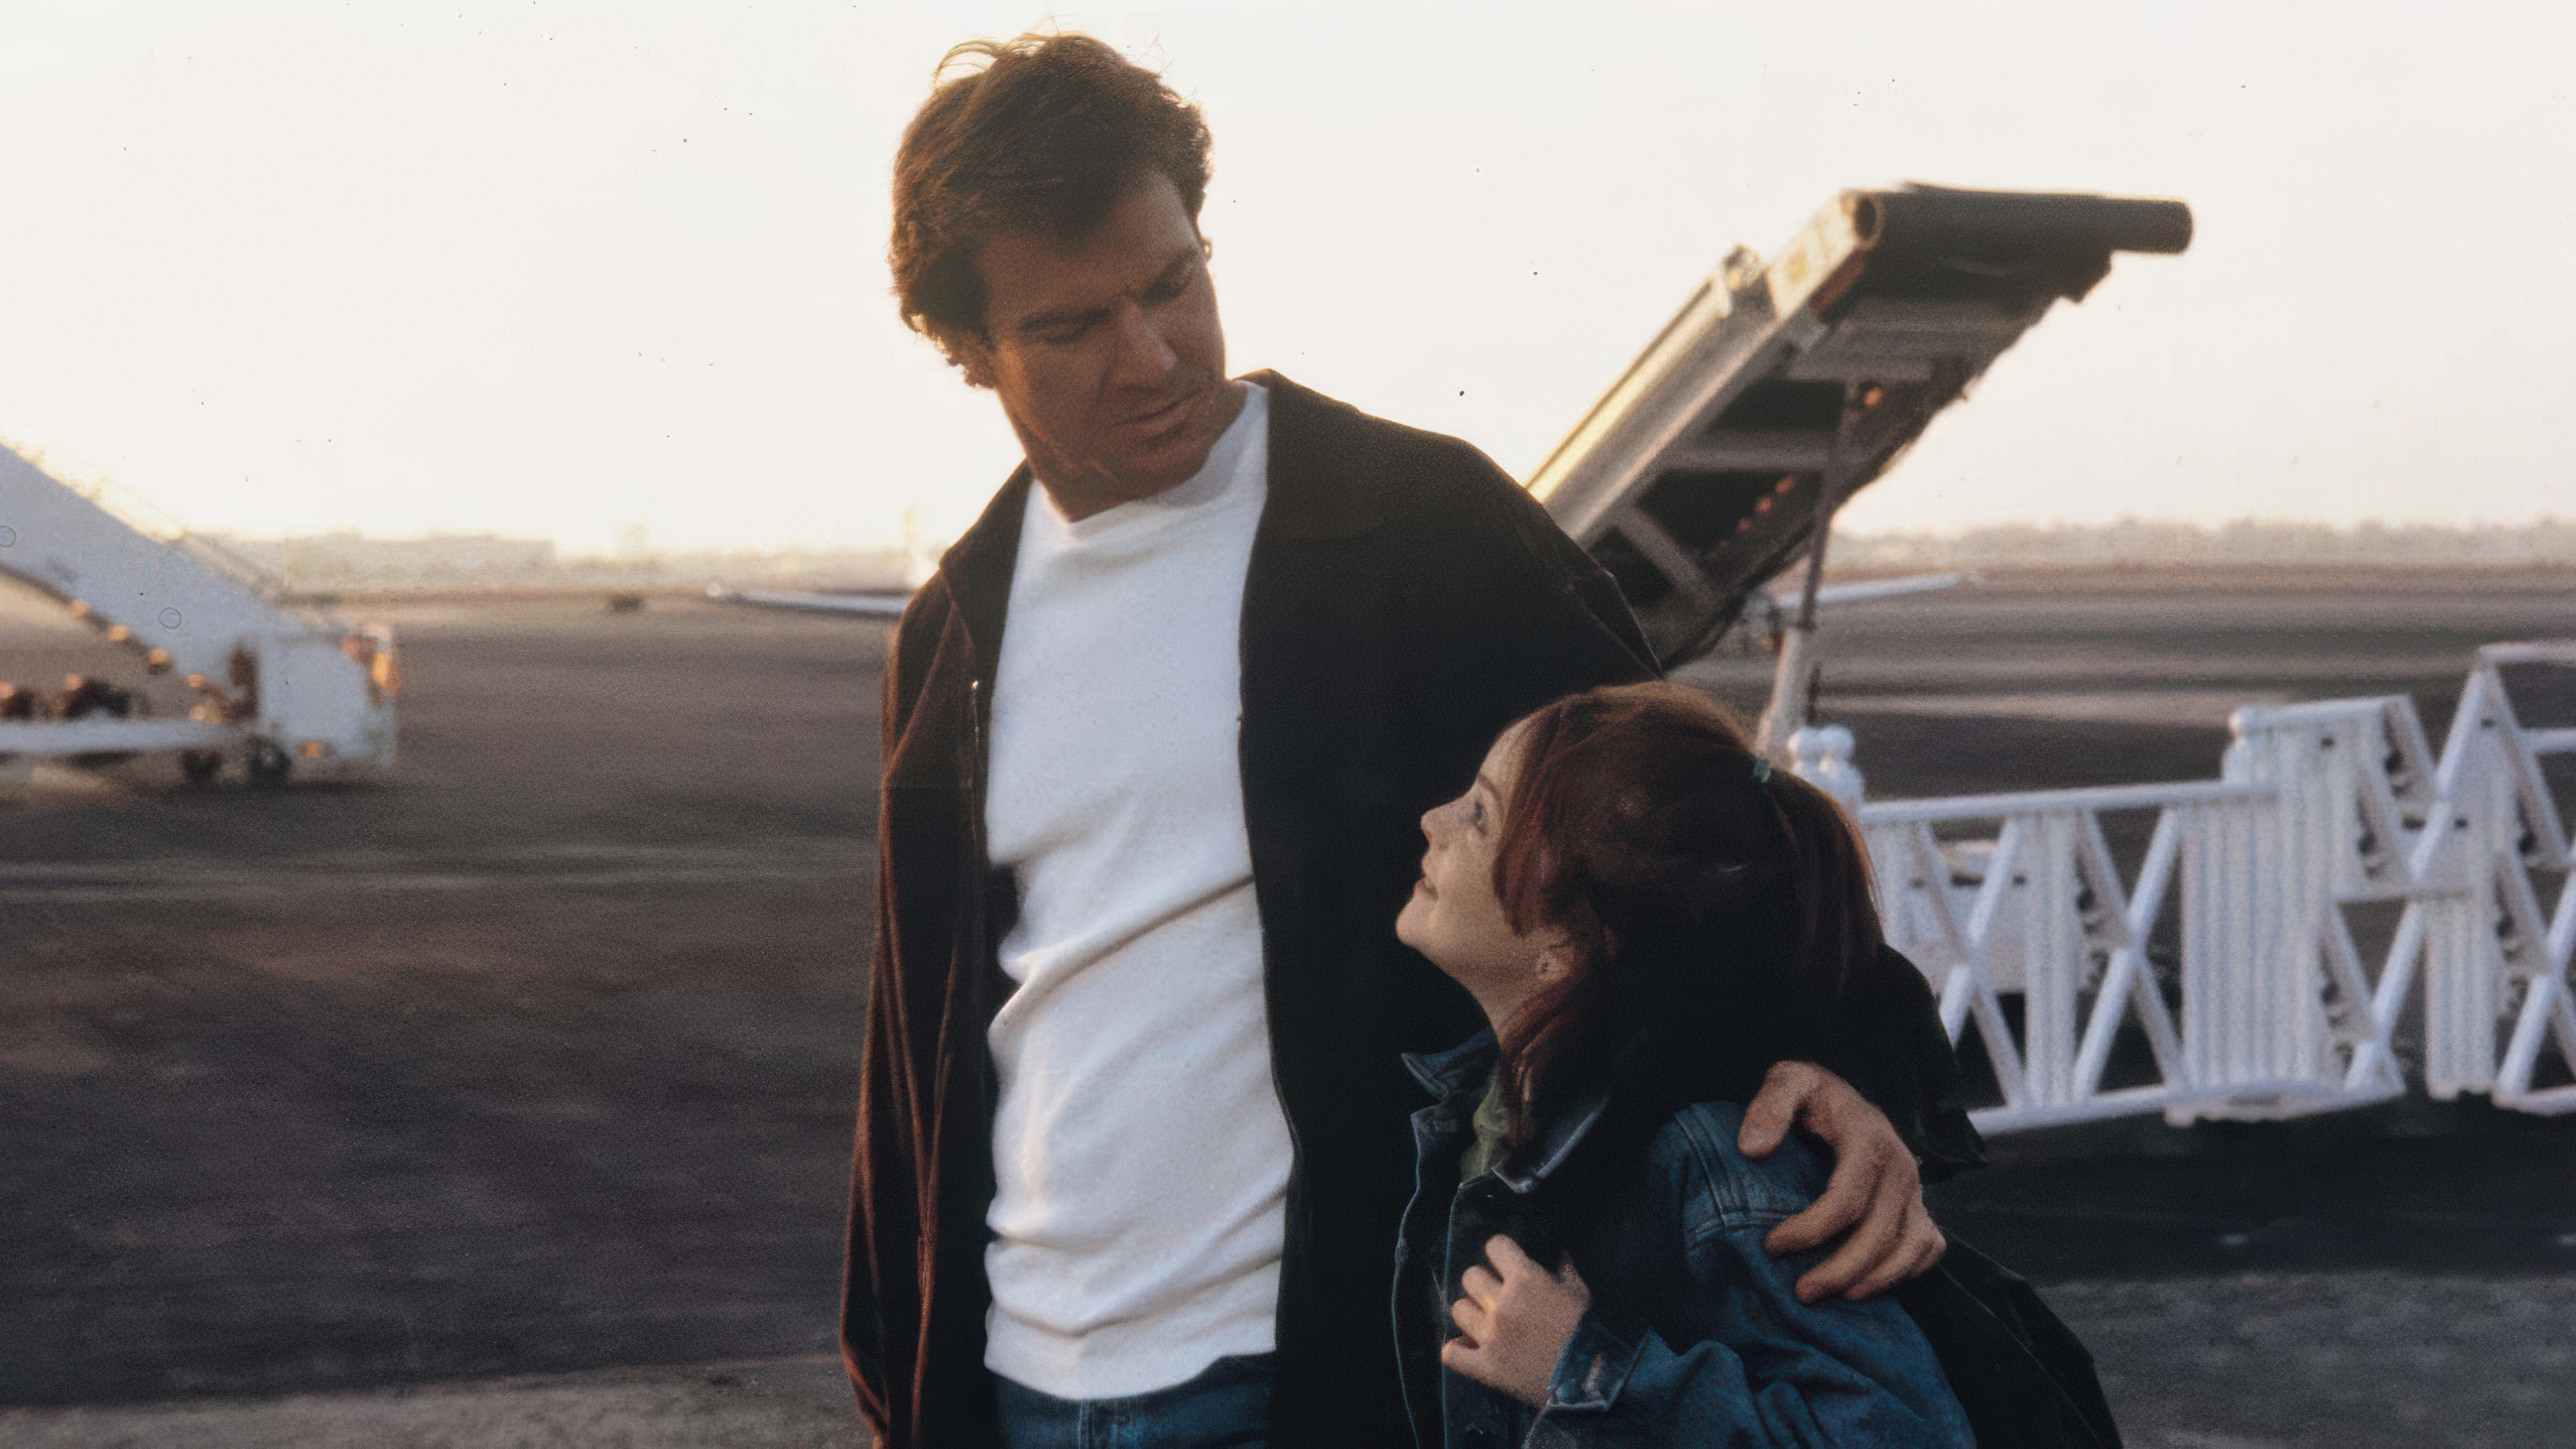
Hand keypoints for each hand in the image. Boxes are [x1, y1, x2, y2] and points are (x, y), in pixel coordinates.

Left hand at [1442, 1235, 1591, 1408]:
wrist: (1594, 1381)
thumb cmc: (1591, 1334)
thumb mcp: (1582, 1295)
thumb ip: (1565, 1271)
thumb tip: (1560, 1253)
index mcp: (1527, 1280)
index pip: (1495, 1245)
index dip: (1501, 1254)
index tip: (1507, 1264)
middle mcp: (1503, 1304)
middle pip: (1470, 1276)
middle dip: (1484, 1284)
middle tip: (1498, 1297)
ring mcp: (1491, 1337)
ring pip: (1458, 1310)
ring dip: (1472, 1314)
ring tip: (1487, 1323)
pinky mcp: (1486, 1368)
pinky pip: (1451, 1353)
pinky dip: (1458, 1350)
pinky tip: (1470, 1348)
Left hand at [1738, 1061, 1945, 1303]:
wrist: (1844, 1097)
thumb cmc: (1813, 1095)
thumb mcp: (1789, 1081)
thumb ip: (1770, 1106)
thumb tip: (1751, 1148)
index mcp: (1869, 1137)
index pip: (1847, 1198)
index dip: (1811, 1229)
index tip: (1772, 1245)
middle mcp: (1900, 1165)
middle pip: (1880, 1232)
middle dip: (1841, 1270)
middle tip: (1802, 1293)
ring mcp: (1915, 1188)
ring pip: (1909, 1247)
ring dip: (1874, 1280)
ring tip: (1835, 1297)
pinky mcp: (1920, 1205)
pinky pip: (1927, 1247)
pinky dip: (1906, 1271)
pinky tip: (1870, 1283)